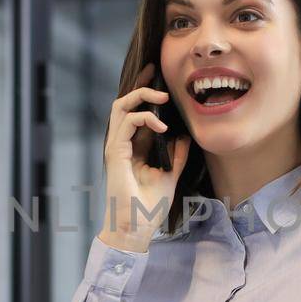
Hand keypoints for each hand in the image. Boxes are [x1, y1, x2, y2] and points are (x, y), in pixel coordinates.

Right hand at [99, 61, 189, 251]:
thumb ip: (177, 156)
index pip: (137, 114)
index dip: (146, 95)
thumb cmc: (148, 208)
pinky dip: (144, 118)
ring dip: (140, 96)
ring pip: (120, 107)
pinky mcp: (114, 153)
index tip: (161, 81)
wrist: (135, 228)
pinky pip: (126, 123)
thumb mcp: (170, 176)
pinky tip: (162, 126)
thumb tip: (185, 136)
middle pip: (124, 104)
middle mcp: (122, 144)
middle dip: (140, 85)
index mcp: (133, 149)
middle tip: (156, 72)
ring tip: (162, 97)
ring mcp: (116, 147)